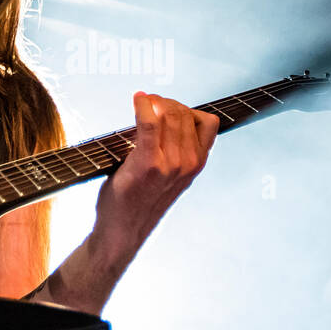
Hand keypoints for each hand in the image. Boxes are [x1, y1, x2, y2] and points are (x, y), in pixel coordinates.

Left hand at [92, 92, 218, 265]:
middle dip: (165, 101)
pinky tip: (137, 100)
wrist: (123, 230)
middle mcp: (189, 163)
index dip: (187, 108)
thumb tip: (167, 117)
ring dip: (153, 101)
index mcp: (197, 164)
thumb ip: (178, 151)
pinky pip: (149, 122)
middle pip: (184, 113)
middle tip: (148, 103)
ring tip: (142, 102)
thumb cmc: (140, 201)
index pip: (207, 121)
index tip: (167, 108)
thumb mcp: (172, 177)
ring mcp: (170, 163)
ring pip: (168, 113)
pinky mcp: (148, 163)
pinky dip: (142, 105)